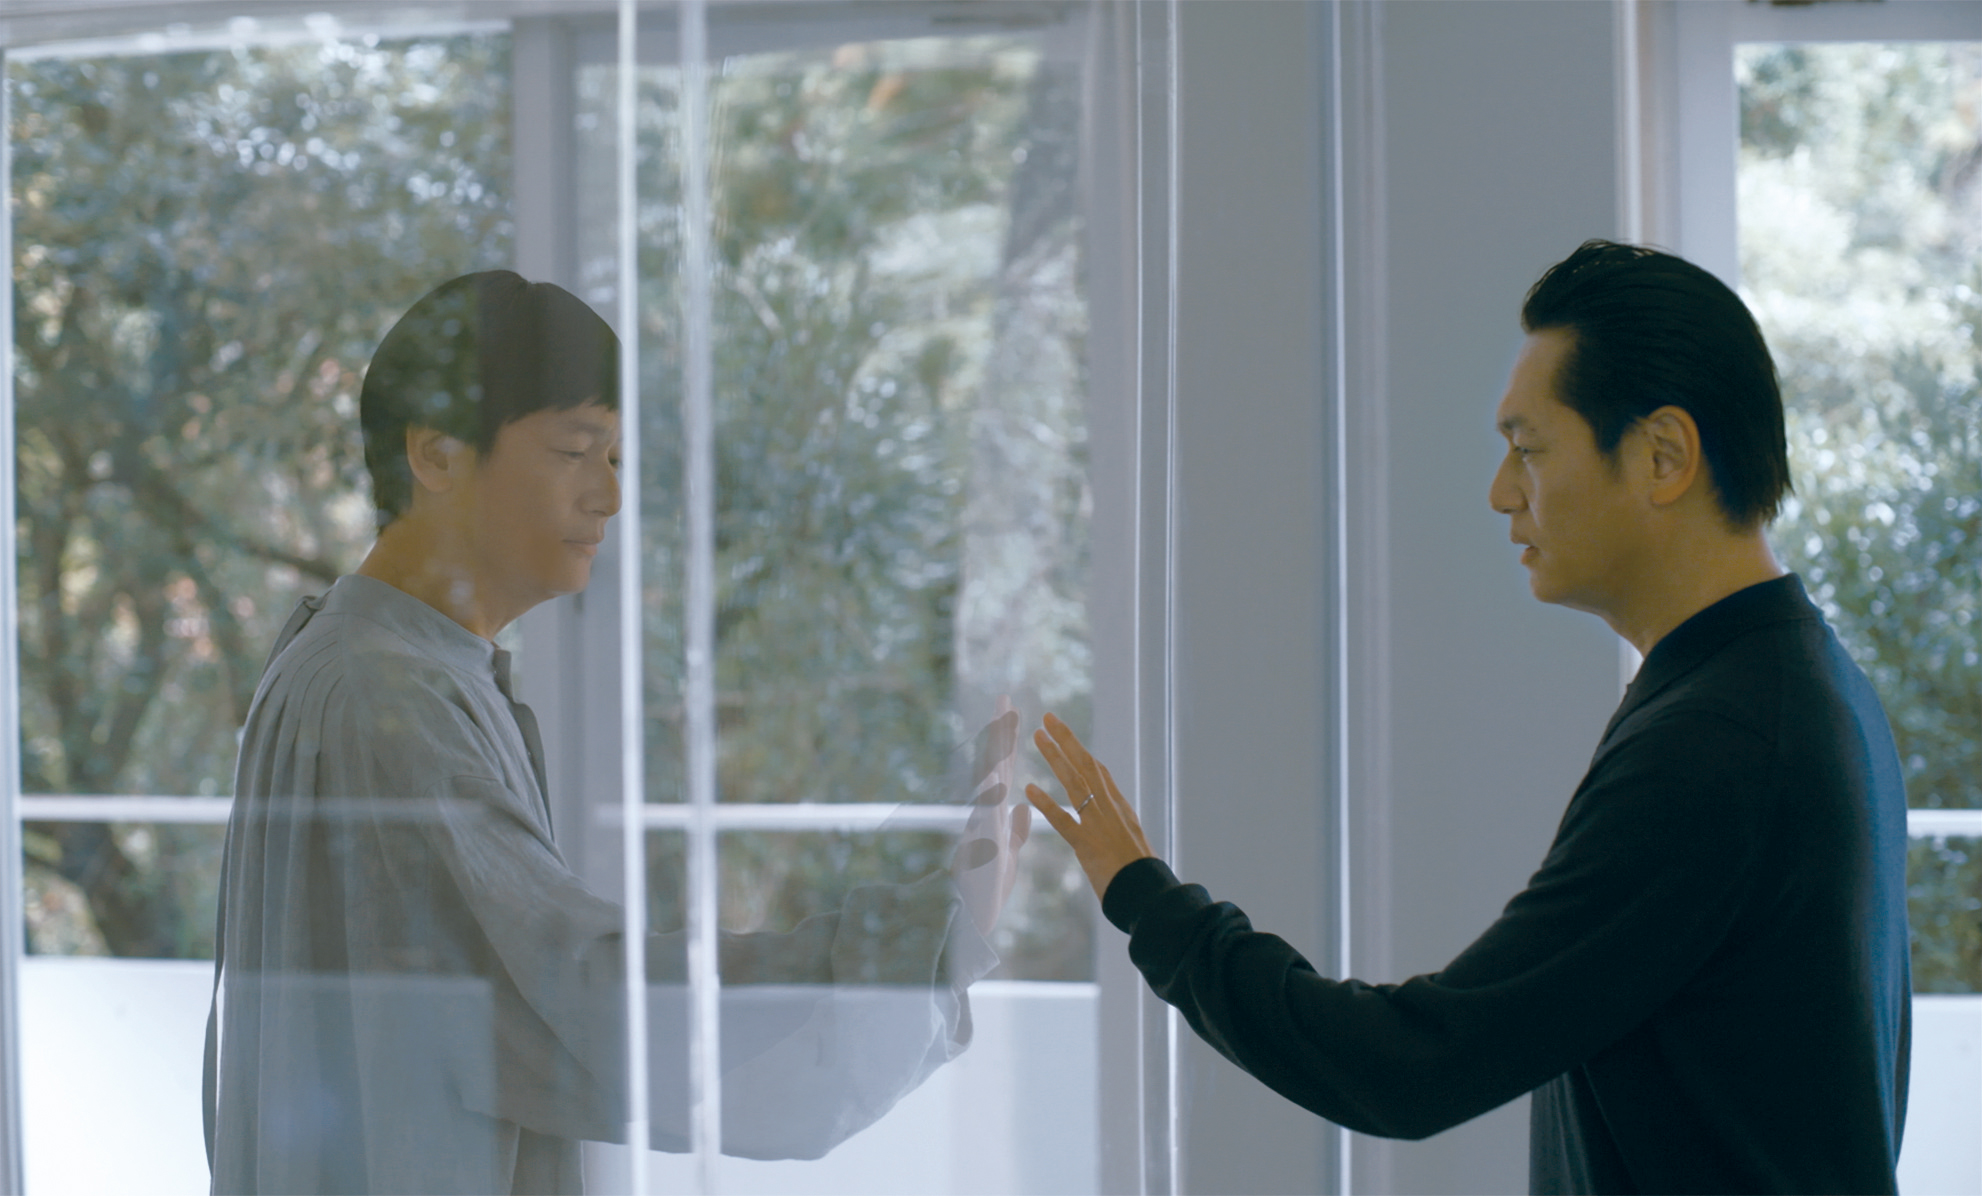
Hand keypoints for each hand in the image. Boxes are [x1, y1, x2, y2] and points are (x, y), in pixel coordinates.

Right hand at [952, 697, 1032, 934]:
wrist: (972, 914)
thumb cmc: (987, 886)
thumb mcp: (1006, 852)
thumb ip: (1014, 828)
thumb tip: (1023, 806)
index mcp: (996, 812)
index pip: (1005, 768)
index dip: (1009, 741)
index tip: (1015, 713)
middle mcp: (986, 812)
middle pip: (994, 764)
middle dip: (1000, 732)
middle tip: (1004, 700)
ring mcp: (981, 824)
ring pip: (988, 781)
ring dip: (994, 753)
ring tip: (1000, 725)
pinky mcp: (981, 843)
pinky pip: (987, 814)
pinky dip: (991, 794)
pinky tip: (997, 773)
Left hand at [1024, 713, 1154, 900]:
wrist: (1150, 896)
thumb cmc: (1141, 878)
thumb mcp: (1133, 846)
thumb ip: (1120, 831)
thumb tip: (1114, 825)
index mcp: (1121, 810)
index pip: (1099, 773)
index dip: (1080, 751)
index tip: (1066, 734)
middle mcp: (1112, 810)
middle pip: (1087, 766)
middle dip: (1067, 740)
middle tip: (1048, 718)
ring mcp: (1100, 825)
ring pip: (1075, 783)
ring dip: (1055, 757)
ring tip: (1038, 736)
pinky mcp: (1089, 845)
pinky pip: (1064, 820)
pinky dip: (1046, 803)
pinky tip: (1029, 789)